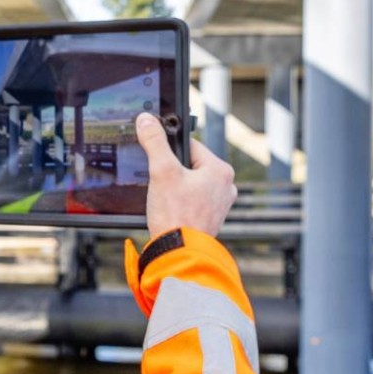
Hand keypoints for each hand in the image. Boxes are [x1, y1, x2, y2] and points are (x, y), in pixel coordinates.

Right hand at [136, 113, 235, 238]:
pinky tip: (172, 213)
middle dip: (172, 174)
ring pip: (190, 185)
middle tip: (161, 186)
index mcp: (220, 170)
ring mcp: (220, 204)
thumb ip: (154, 142)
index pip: (189, 146)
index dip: (168, 152)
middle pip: (189, 166)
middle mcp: (226, 186)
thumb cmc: (176, 215)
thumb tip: (146, 120)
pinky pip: (192, 202)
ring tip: (167, 202)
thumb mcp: (161, 171)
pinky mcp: (211, 219)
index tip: (158, 163)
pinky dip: (180, 205)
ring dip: (175, 190)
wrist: (179, 253)